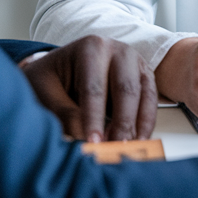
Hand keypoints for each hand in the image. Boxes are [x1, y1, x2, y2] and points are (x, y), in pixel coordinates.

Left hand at [20, 35, 157, 142]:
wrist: (62, 67)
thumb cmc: (52, 78)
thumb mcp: (46, 92)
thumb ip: (64, 114)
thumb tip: (82, 139)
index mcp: (91, 48)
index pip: (94, 87)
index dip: (94, 117)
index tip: (93, 142)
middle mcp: (119, 51)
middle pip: (125, 90)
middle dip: (121, 123)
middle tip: (114, 149)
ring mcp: (135, 62)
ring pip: (144, 95)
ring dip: (138, 125)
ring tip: (129, 149)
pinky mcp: (144, 77)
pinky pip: (151, 101)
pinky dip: (146, 123)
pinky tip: (138, 140)